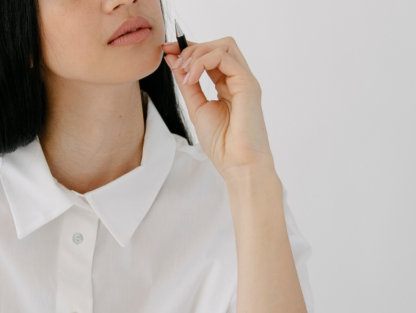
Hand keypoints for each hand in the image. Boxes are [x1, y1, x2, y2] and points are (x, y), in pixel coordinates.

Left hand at [161, 37, 274, 179]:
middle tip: (174, 61)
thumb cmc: (222, 143)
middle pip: (219, 45)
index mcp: (228, 85)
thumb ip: (187, 83)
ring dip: (198, 53)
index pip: (211, 55)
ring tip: (183, 71)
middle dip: (193, 48)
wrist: (237, 163)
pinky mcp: (247, 84)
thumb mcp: (196, 107)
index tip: (167, 50)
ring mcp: (245, 80)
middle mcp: (239, 80)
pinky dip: (203, 62)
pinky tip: (191, 77)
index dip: (189, 49)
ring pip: (224, 46)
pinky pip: (224, 57)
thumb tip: (173, 60)